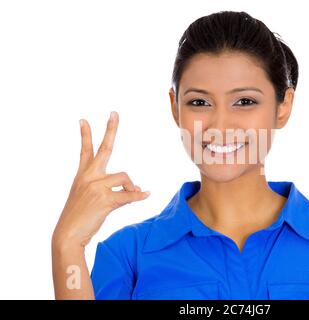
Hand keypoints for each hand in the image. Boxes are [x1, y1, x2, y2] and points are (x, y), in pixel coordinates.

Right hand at [52, 111, 149, 249]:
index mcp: (83, 175)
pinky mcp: (104, 199)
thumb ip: (112, 189)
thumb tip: (137, 189)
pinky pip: (129, 195)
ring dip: (131, 187)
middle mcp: (89, 177)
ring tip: (131, 196)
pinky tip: (146, 195)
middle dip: (110, 129)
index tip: (83, 119)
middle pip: (104, 148)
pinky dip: (138, 196)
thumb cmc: (79, 217)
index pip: (85, 151)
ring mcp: (96, 186)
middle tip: (114, 113)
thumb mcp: (90, 198)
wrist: (68, 234)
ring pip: (124, 178)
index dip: (85, 135)